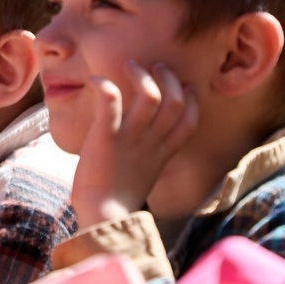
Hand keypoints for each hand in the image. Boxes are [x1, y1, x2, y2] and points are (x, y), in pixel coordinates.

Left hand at [69, 62, 198, 227]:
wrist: (103, 218)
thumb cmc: (114, 202)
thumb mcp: (141, 176)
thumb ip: (144, 157)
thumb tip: (134, 147)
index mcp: (162, 154)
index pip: (190, 121)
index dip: (191, 100)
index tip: (185, 87)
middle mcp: (151, 143)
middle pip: (174, 101)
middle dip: (169, 78)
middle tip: (156, 67)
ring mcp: (131, 139)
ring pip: (149, 95)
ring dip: (141, 75)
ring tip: (130, 65)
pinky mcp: (107, 137)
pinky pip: (111, 100)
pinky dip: (103, 84)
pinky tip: (93, 80)